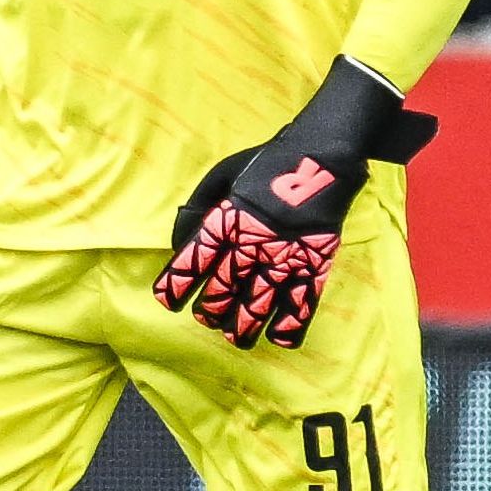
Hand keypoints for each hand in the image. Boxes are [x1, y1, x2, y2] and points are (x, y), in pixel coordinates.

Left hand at [155, 58, 438, 350]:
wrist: (322, 153)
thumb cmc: (269, 163)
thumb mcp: (224, 173)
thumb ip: (200, 207)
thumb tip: (180, 242)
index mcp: (228, 218)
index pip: (194, 259)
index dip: (177, 283)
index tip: (167, 300)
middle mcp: (253, 241)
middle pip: (223, 287)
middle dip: (210, 308)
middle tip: (207, 316)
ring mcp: (285, 254)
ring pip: (258, 302)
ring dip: (242, 324)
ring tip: (233, 336)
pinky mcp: (315, 262)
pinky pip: (302, 302)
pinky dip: (288, 325)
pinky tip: (275, 337)